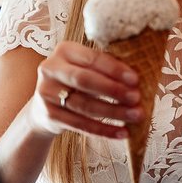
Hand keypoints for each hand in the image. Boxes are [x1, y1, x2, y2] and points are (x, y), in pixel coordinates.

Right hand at [26, 41, 142, 138]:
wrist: (45, 107)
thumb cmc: (75, 83)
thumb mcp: (85, 69)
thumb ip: (105, 70)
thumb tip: (136, 80)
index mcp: (64, 50)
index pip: (92, 58)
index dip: (114, 69)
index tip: (135, 80)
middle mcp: (50, 68)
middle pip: (84, 80)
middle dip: (113, 90)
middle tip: (136, 98)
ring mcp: (46, 92)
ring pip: (84, 105)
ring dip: (113, 112)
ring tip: (134, 116)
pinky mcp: (49, 115)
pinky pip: (80, 124)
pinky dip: (103, 130)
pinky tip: (121, 132)